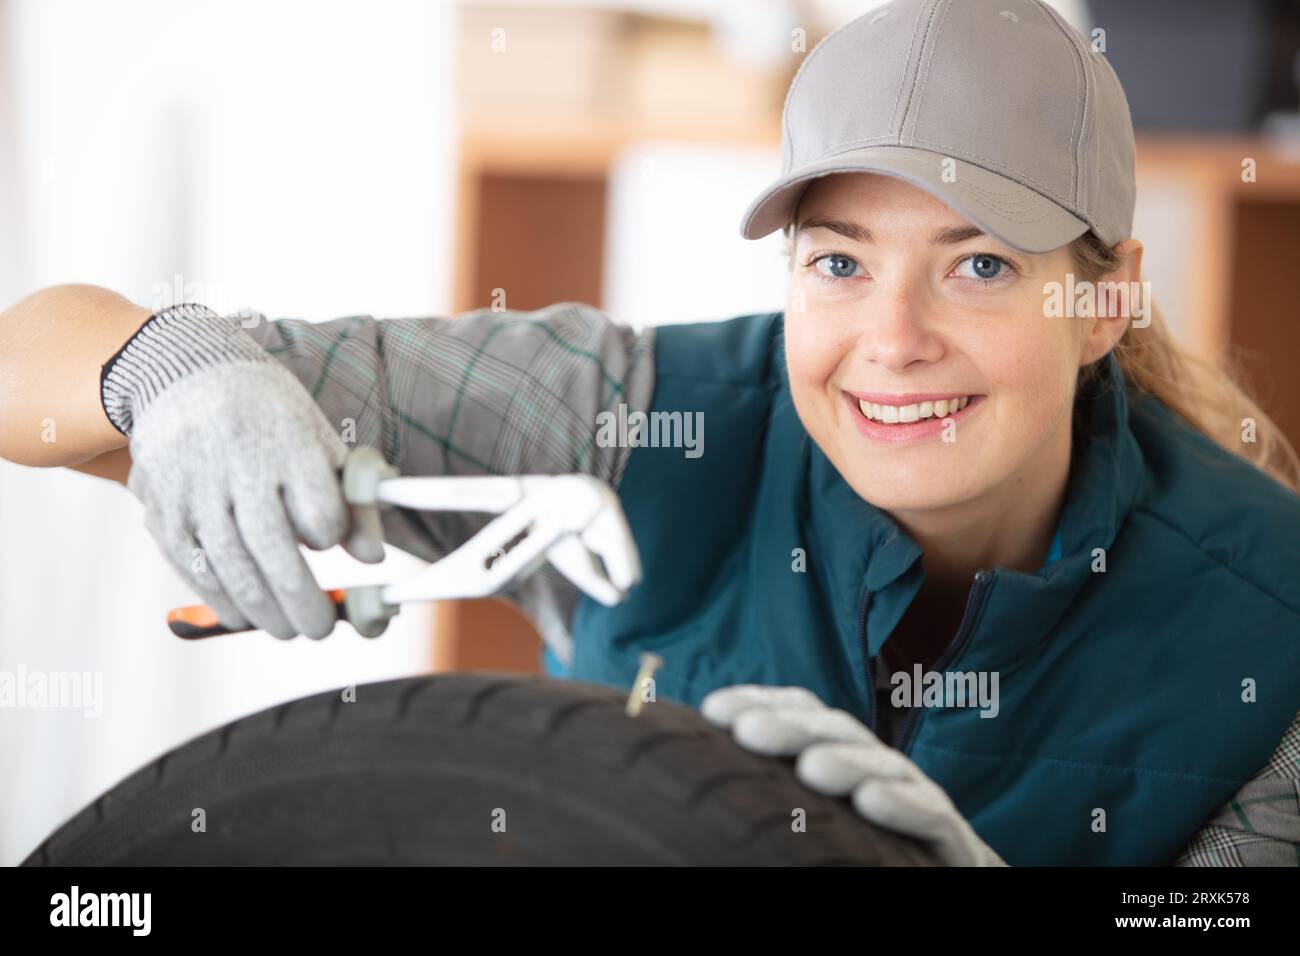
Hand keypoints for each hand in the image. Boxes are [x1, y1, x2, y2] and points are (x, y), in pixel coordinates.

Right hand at [105, 305, 383, 638]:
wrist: (187, 376)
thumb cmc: (271, 418)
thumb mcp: (320, 442)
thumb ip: (352, 499)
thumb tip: (373, 558)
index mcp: (286, 440)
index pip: (318, 508)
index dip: (330, 533)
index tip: (332, 542)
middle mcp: (236, 462)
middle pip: (272, 546)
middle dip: (301, 599)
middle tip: (320, 628)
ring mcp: (192, 487)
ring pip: (231, 565)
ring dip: (263, 610)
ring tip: (289, 630)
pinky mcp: (161, 507)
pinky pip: (192, 567)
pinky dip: (220, 599)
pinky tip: (245, 616)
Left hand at [701, 685, 1005, 865]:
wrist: (945, 872)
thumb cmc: (860, 844)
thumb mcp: (809, 810)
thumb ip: (765, 785)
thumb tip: (698, 768)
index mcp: (837, 751)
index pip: (801, 712)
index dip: (762, 702)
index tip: (714, 710)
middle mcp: (874, 763)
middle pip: (834, 733)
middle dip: (791, 727)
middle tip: (748, 731)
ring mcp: (914, 793)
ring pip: (880, 766)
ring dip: (845, 762)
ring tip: (810, 768)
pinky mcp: (948, 833)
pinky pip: (929, 813)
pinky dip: (903, 805)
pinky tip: (872, 802)